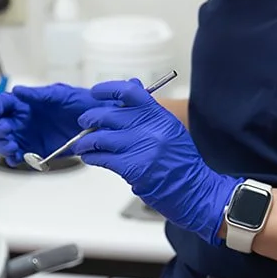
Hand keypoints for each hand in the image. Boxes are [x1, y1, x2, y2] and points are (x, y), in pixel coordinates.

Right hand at [0, 82, 93, 166]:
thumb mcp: (60, 94)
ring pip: (2, 142)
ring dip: (1, 145)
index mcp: (24, 103)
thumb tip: (18, 90)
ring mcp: (26, 137)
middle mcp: (21, 120)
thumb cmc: (81, 102)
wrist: (98, 122)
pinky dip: (13, 158)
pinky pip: (17, 157)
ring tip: (12, 147)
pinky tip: (17, 157)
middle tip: (6, 131)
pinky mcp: (35, 152)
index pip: (1, 103)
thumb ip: (38, 94)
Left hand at [76, 80, 241, 242]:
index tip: (96, 92)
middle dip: (90, 119)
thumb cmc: (182, 163)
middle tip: (84, 122)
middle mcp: (151, 129)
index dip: (108, 89)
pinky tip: (89, 157)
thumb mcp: (170, 129)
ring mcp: (141, 148)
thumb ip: (149, 110)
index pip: (130, 92)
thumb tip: (131, 86)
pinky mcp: (132, 168)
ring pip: (100, 138)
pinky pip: (102, 158)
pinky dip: (91, 157)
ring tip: (82, 145)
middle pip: (109, 115)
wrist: (194, 191)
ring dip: (86, 142)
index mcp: (160, 116)